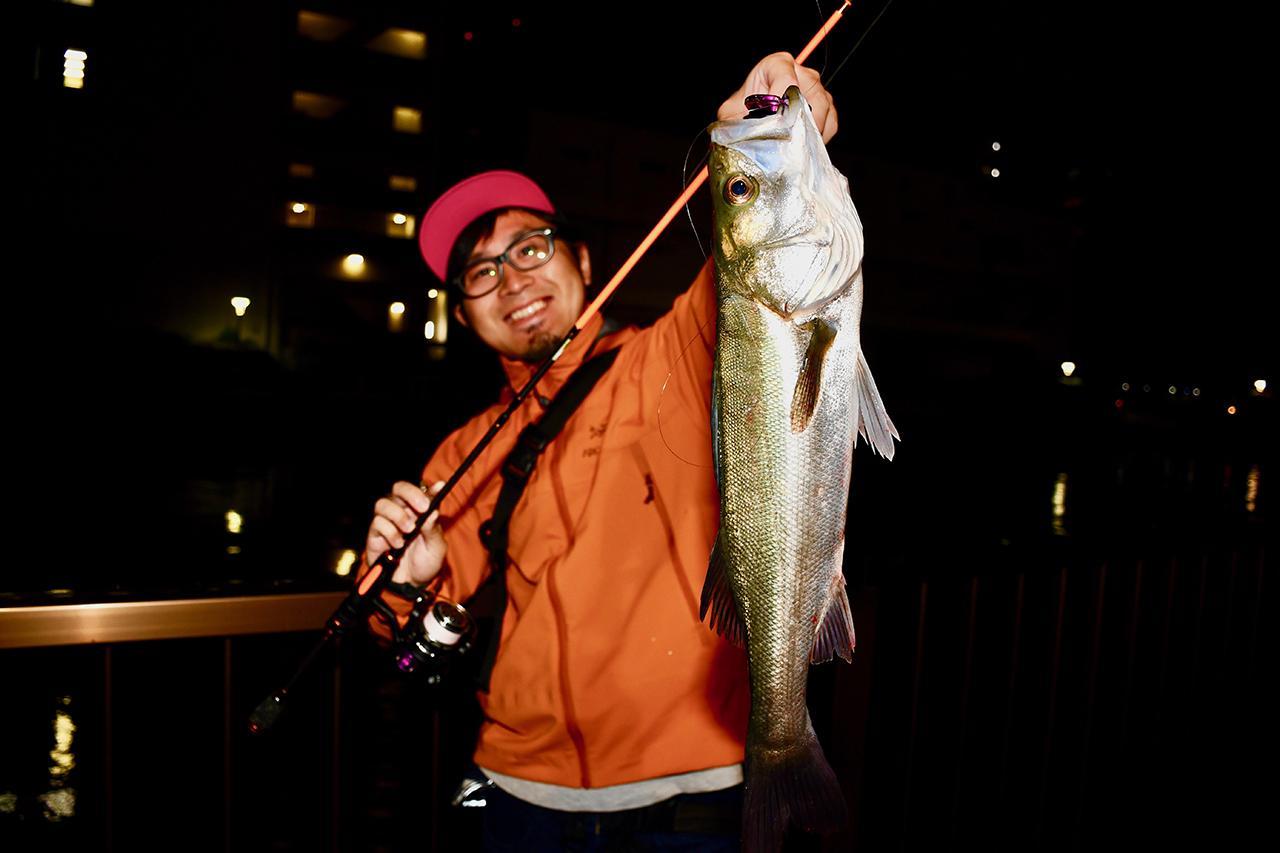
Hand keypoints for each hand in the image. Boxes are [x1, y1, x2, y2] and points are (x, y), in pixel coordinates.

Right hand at [365, 480, 447, 585]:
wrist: (411, 585)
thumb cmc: (426, 563)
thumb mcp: (436, 548)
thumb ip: (433, 528)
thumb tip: (434, 509)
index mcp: (420, 512)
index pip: (421, 491)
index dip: (427, 487)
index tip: (438, 487)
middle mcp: (403, 512)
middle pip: (399, 488)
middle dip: (410, 494)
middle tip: (422, 507)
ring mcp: (388, 522)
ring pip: (384, 503)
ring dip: (398, 515)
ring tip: (408, 531)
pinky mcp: (375, 534)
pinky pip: (377, 522)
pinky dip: (389, 532)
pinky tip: (397, 545)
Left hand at [716, 52, 837, 143]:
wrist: (751, 119)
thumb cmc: (743, 110)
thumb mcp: (731, 111)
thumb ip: (735, 117)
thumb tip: (745, 132)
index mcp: (776, 64)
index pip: (786, 79)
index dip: (781, 101)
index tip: (773, 118)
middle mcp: (801, 73)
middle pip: (810, 92)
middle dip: (797, 119)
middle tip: (786, 138)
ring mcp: (817, 89)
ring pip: (823, 108)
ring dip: (809, 130)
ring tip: (793, 146)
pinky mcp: (827, 108)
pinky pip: (831, 122)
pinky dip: (820, 137)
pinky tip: (804, 146)